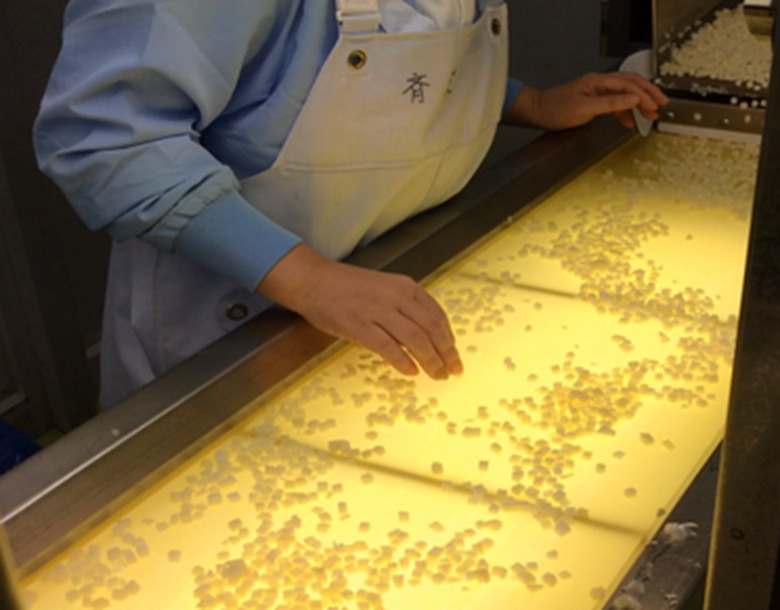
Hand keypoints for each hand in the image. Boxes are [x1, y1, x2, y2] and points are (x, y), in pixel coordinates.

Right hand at [257, 244, 462, 379]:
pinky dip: (403, 361)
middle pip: (431, 328)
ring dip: (431, 360)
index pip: (437, 315)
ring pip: (415, 339)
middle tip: (454, 370)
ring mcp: (377, 311)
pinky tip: (411, 372)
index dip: (449, 338)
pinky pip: (388, 347)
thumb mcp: (384, 287)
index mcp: (405, 286)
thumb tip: (424, 334)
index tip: (454, 354)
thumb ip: (405, 306)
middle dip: (447, 353)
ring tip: (437, 375)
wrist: (313, 280)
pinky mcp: (359, 325)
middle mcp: (395, 296)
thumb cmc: (347, 287)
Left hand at [505, 72, 669, 130]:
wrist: (538, 112)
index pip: (628, 84)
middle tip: (662, 105)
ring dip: (638, 103)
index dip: (644, 95)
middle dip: (648, 94)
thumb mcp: (585, 108)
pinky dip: (624, 111)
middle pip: (630, 84)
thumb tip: (633, 98)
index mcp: (598, 82)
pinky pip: (614, 103)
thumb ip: (610, 104)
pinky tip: (629, 121)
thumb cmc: (556, 110)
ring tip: (650, 114)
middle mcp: (599, 83)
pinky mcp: (593, 101)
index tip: (655, 106)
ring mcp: (596, 92)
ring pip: (624, 94)